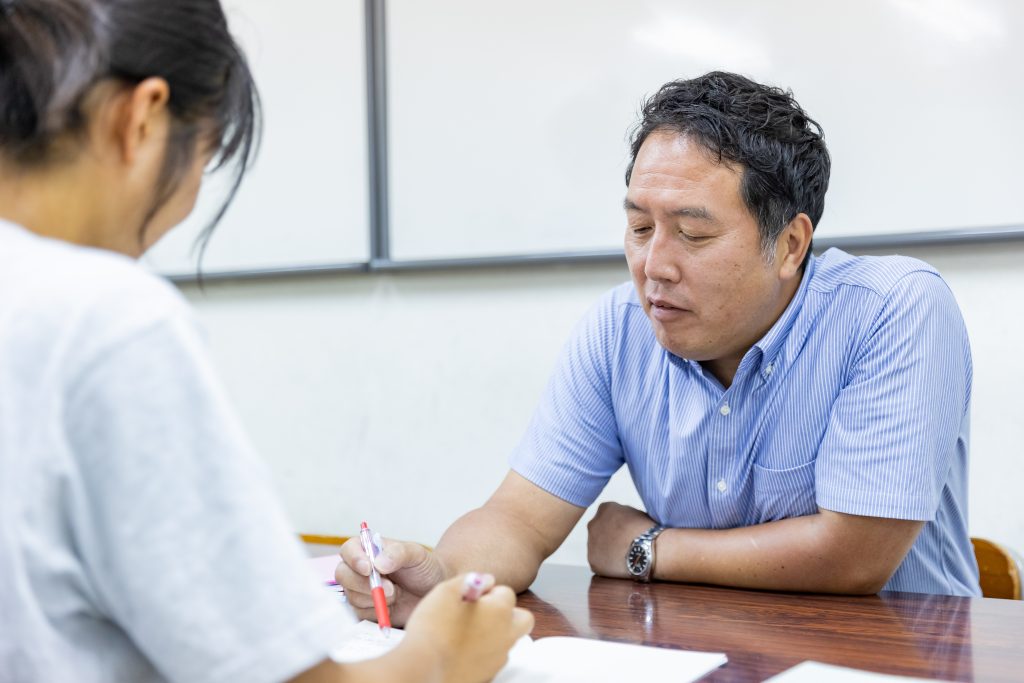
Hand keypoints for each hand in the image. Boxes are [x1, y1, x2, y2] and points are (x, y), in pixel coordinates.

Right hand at [336, 537, 448, 626]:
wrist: (433, 592)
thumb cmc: (424, 568)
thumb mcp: (416, 554)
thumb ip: (398, 553)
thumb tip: (378, 564)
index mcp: (368, 550)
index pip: (349, 549)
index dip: (354, 559)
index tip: (368, 568)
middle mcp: (359, 569)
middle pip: (343, 575)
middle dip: (364, 584)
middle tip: (391, 589)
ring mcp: (360, 590)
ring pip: (351, 596)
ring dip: (374, 599)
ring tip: (396, 595)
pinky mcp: (365, 609)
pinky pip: (360, 614)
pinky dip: (376, 612)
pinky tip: (391, 607)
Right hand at [398, 574, 533, 682]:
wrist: (424, 668)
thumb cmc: (433, 629)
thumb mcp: (445, 591)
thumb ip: (469, 579)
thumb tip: (485, 579)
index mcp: (500, 611)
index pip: (507, 592)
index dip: (487, 591)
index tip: (470, 596)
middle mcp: (506, 635)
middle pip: (522, 618)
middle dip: (507, 612)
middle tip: (482, 612)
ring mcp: (498, 657)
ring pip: (508, 639)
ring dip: (495, 632)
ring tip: (467, 630)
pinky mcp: (488, 674)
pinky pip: (494, 657)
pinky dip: (485, 651)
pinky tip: (463, 648)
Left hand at [586, 502, 655, 578]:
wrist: (649, 550)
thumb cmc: (648, 532)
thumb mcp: (636, 513)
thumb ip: (623, 515)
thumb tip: (623, 522)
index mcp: (605, 508)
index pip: (606, 515)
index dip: (617, 524)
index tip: (625, 531)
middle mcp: (593, 523)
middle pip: (598, 530)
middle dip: (609, 537)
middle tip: (624, 545)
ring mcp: (591, 543)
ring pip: (597, 547)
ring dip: (607, 551)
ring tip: (625, 556)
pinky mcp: (593, 561)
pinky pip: (599, 563)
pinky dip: (607, 565)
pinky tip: (621, 565)